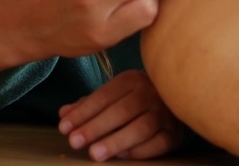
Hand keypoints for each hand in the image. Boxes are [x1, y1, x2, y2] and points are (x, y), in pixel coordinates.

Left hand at [57, 70, 184, 161]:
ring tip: (95, 154)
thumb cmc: (135, 100)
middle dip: (96, 127)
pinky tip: (121, 157)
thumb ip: (88, 105)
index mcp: (131, 80)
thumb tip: (64, 114)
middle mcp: (150, 93)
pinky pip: (158, 143)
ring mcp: (165, 113)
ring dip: (116, 141)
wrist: (175, 99)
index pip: (104, 96)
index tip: (64, 128)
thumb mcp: (112, 96)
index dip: (83, 112)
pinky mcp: (174, 133)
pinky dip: (139, 151)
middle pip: (122, 110)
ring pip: (141, 127)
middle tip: (75, 142)